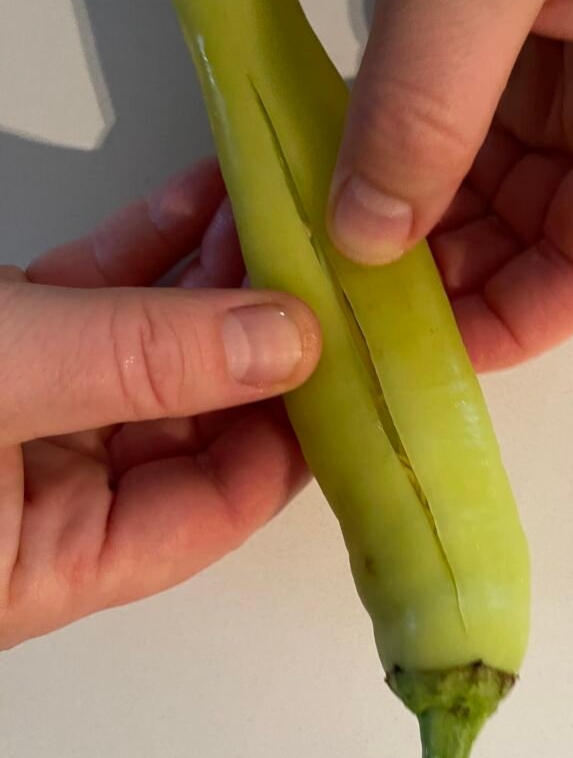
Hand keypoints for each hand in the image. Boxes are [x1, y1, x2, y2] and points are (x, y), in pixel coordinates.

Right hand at [0, 160, 319, 649]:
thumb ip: (137, 364)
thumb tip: (285, 342)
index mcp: (49, 558)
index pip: (214, 504)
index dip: (293, 430)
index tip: (354, 355)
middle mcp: (41, 496)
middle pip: (190, 416)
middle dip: (259, 334)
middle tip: (328, 263)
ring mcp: (17, 413)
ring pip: (145, 347)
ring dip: (212, 277)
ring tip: (278, 208)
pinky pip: (86, 299)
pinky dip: (142, 249)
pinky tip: (198, 199)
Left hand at [329, 0, 572, 369]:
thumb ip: (429, 98)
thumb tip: (367, 236)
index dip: (519, 319)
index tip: (426, 357)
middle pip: (542, 234)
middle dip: (449, 278)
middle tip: (352, 313)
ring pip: (490, 196)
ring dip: (410, 233)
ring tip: (328, 261)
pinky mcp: (509, 41)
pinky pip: (453, 139)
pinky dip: (394, 172)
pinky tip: (335, 193)